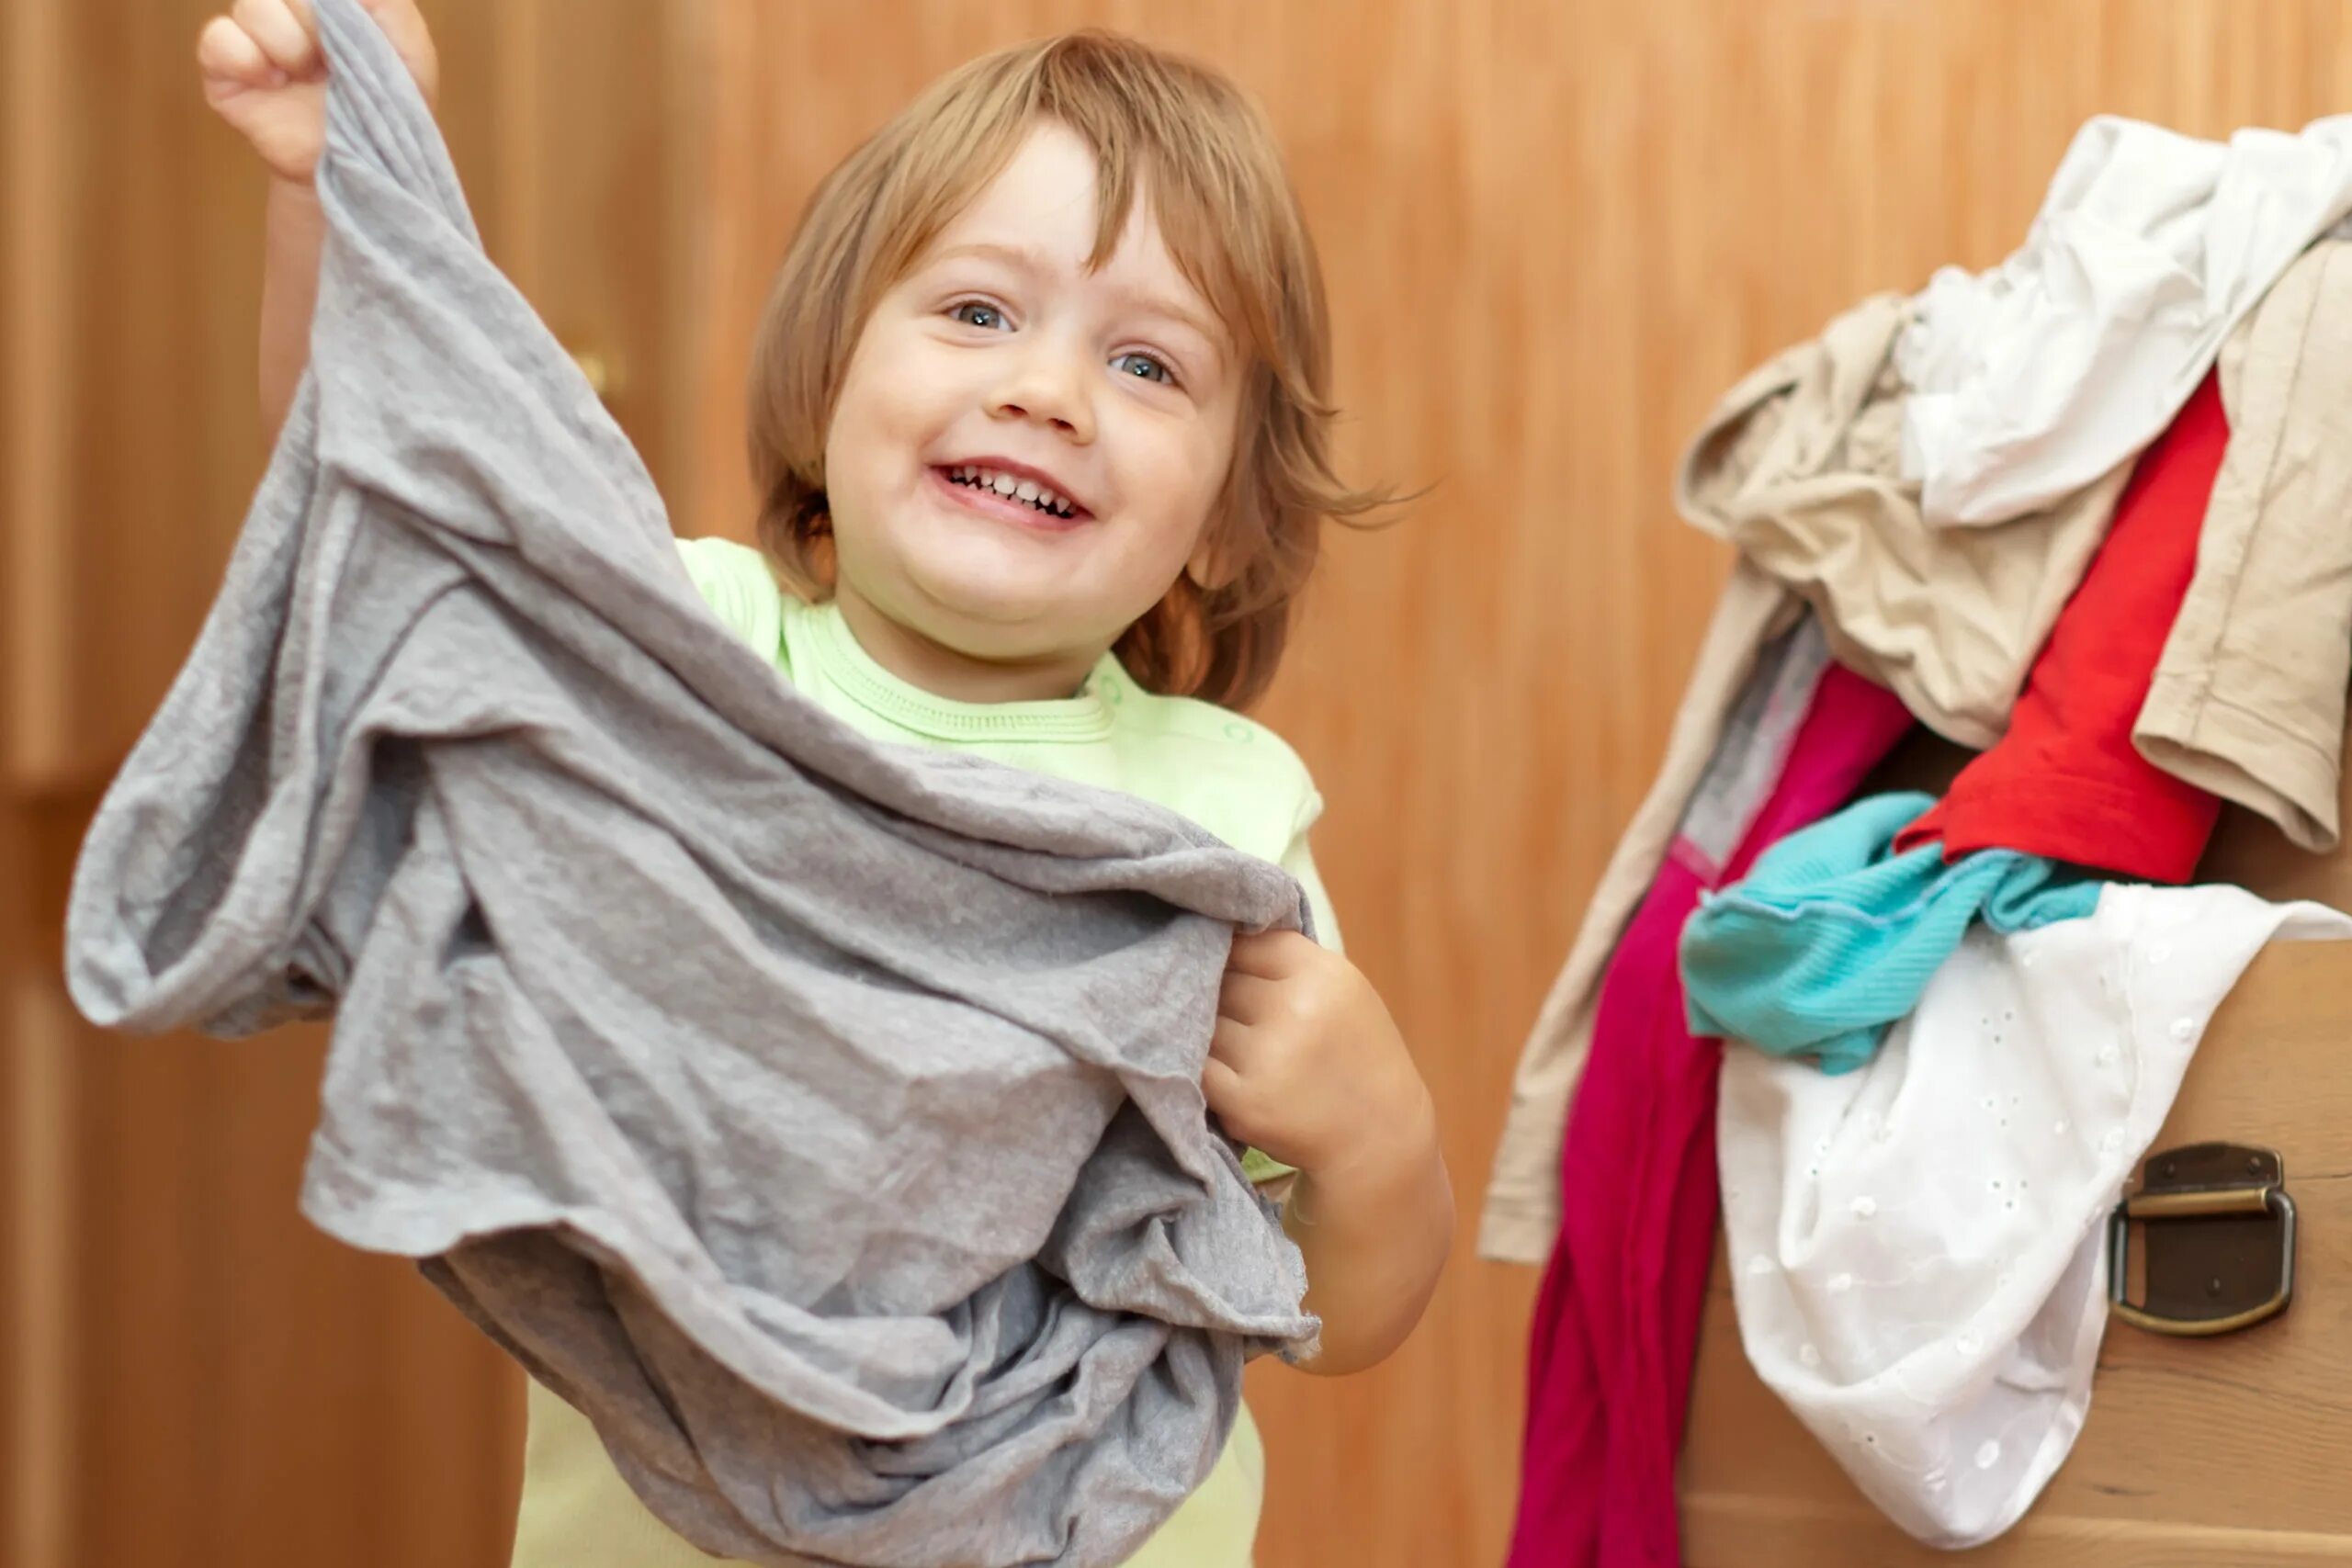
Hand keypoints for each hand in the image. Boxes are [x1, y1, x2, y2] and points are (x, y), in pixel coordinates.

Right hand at [197, 0, 437, 184]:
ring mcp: (253, 37)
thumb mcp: (409, 51)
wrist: (358, 166)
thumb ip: (386, 5)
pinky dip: (247, 59)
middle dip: (314, 22)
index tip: (350, 30)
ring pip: (252, 6)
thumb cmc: (388, 109)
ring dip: (287, 43)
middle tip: (331, 61)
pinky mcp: (223, 67)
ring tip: (305, 76)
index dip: (329, 5)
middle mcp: (288, 11)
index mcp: (329, 4)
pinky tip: (274, 83)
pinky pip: (218, 39)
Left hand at [1203, 930, 1433, 1177]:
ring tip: (1237, 1048)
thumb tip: (1212, 929)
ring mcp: (1267, 1057)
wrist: (1380, 1135)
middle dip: (1217, 995)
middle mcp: (1295, 1010)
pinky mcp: (1244, 1101)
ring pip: (1203, 1023)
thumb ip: (1286, 959)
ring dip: (1206, 1032)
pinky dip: (1202, 1069)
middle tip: (1235, 1017)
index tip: (1234, 972)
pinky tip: (1226, 1074)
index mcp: (1321, 974)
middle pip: (1219, 981)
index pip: (1245, 942)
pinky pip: (1197, 1067)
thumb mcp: (1341, 989)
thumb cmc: (1355, 1053)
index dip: (1233, 956)